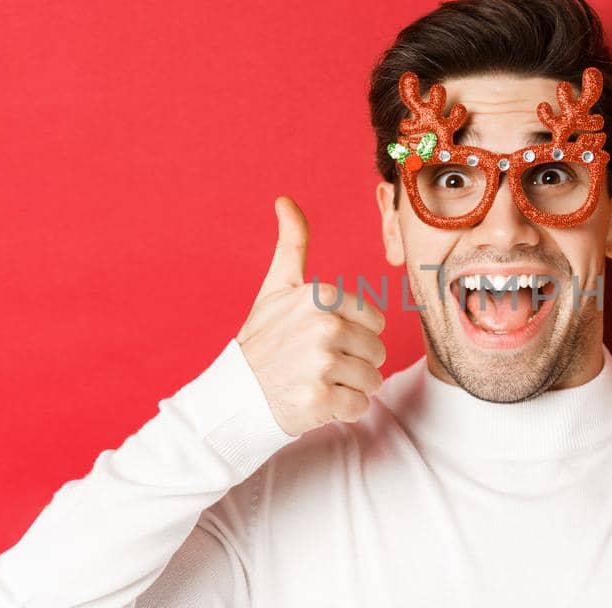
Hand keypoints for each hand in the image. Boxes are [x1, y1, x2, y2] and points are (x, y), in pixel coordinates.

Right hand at [236, 196, 385, 436]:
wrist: (235, 396)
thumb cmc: (262, 340)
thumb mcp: (276, 288)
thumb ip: (291, 244)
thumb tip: (284, 200)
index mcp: (322, 296)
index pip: (375, 321)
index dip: (354, 334)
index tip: (322, 340)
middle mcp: (324, 326)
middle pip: (377, 352)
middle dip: (354, 363)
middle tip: (318, 365)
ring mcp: (321, 364)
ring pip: (372, 380)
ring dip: (349, 388)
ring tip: (317, 382)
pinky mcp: (320, 399)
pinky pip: (359, 406)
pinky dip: (342, 410)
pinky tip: (316, 401)